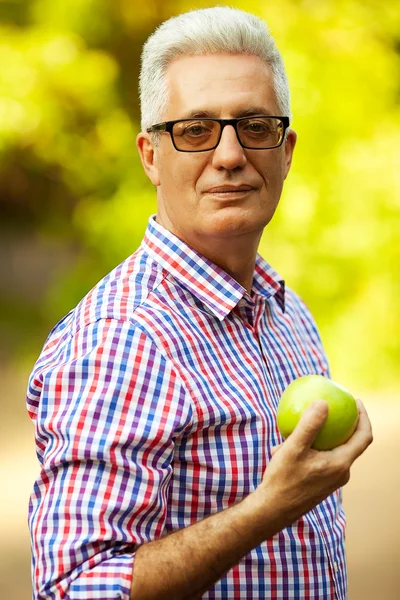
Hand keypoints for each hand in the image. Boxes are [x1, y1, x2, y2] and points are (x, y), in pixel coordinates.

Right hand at [255, 398, 372, 530]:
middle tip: (330, 406)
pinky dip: (309, 449)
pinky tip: (285, 447)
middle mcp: (341, 473)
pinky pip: (321, 460)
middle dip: (341, 424)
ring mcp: (332, 480)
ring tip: (293, 430)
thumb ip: (309, 425)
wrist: (272, 511)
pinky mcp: (321, 484)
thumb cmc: (283, 480)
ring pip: (331, 451)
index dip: (364, 417)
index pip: (363, 437)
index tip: (355, 401)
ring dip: (317, 438)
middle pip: (350, 443)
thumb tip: (323, 402)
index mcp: (340, 464)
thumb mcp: (293, 449)